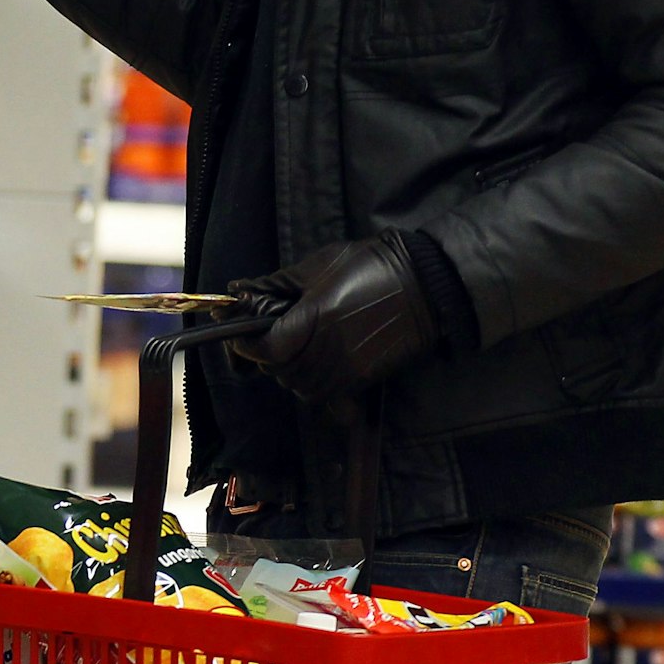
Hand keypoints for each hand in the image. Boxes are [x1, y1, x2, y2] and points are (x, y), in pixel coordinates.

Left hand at [229, 232, 437, 404]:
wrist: (424, 283)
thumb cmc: (369, 266)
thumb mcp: (319, 265)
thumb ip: (277, 284)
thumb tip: (239, 291)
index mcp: (313, 320)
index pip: (266, 349)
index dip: (247, 344)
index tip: (242, 334)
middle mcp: (327, 351)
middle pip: (280, 372)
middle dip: (268, 357)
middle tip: (271, 337)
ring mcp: (347, 370)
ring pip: (302, 388)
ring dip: (291, 374)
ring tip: (295, 352)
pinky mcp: (363, 379)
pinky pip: (328, 398)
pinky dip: (316, 388)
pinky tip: (318, 369)